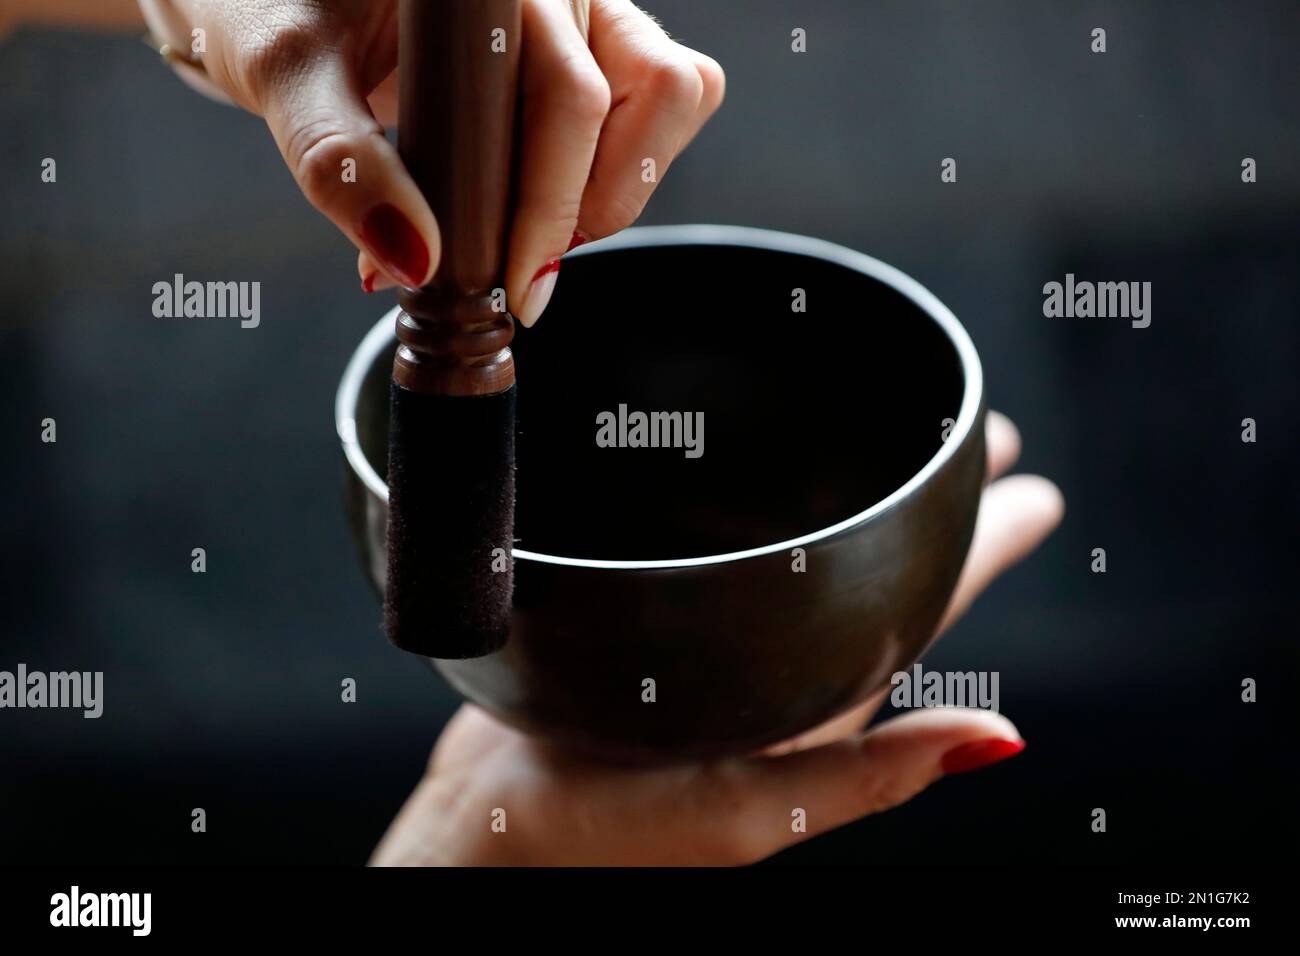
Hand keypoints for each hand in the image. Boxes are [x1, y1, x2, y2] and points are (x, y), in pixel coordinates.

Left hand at [151, 0, 722, 322]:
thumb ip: (340, 162)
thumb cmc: (280, 12)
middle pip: (642, 95)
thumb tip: (416, 258)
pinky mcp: (597, 41)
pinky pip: (666, 100)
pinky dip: (621, 171)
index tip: (515, 282)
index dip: (552, 199)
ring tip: (534, 237)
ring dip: (616, 188)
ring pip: (672, 94)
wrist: (284, 0)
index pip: (569, 89)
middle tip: (515, 280)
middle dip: (580, 211)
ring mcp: (584, 6)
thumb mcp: (286, 77)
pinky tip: (547, 204)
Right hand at [370, 412, 1064, 865]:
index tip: (1030, 482)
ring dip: (852, 485)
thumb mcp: (753, 811)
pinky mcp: (649, 611)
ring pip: (804, 540)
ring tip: (892, 433)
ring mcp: (716, 634)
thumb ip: (869, 778)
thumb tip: (1004, 740)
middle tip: (977, 433)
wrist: (490, 824)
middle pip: (878, 559)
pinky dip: (748, 494)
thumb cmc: (613, 835)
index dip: (986, 542)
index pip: (926, 603)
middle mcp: (778, 658)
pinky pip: (720, 537)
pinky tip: (742, 466)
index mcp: (817, 694)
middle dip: (934, 497)